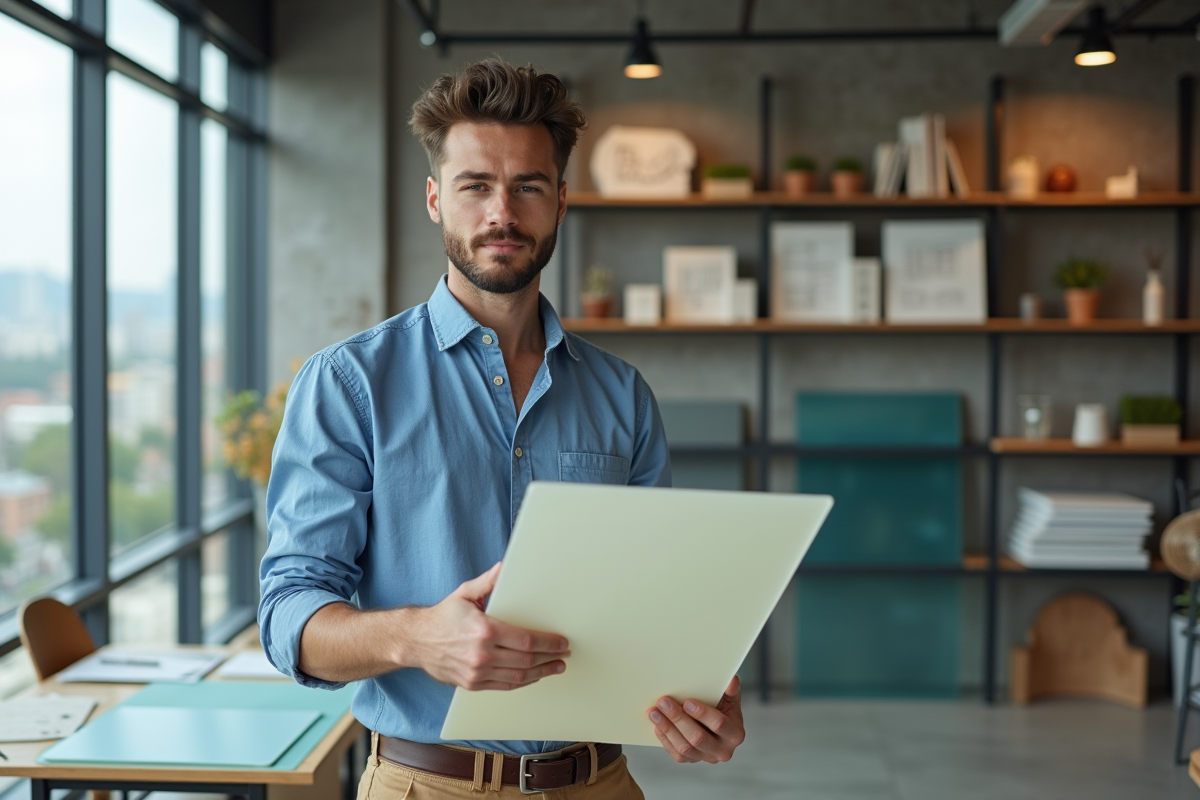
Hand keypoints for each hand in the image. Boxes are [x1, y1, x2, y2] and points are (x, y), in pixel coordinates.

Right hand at [405, 563, 570, 690]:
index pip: (526, 640)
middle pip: (526, 660)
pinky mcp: (472, 684)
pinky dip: (522, 682)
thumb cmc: (442, 617)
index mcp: (484, 630)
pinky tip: (533, 676)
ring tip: (555, 667)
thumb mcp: (465, 594)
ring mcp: (477, 672)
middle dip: (550, 658)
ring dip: (541, 672)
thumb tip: (504, 567)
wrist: (416, 641)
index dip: (548, 643)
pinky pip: (504, 686)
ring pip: (518, 676)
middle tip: (564, 655)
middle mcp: (481, 654)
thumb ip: (488, 582)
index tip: (562, 642)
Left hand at [648, 676, 744, 763]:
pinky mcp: (692, 760)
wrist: (716, 727)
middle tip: (664, 702)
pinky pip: (677, 754)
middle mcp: (723, 751)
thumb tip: (732, 680)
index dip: (702, 714)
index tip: (687, 702)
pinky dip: (665, 739)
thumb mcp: (730, 699)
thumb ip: (731, 691)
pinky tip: (657, 725)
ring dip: (667, 729)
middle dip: (679, 719)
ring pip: (685, 748)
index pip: (719, 724)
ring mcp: (706, 758)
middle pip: (698, 738)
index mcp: (735, 734)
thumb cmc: (723, 709)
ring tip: (654, 712)